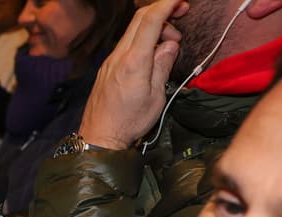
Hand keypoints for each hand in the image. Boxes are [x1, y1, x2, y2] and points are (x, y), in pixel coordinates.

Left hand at [78, 0, 188, 149]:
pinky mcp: (107, 68)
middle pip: (139, 18)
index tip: (181, 0)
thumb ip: (163, 66)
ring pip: (133, 31)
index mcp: (133, 61)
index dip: (167, 4)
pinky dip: (142, 39)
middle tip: (182, 14)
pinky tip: (152, 53)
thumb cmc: (128, 122)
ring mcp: (110, 62)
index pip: (150, 20)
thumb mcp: (156, 96)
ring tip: (170, 44)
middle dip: (163, 10)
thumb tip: (170, 45)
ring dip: (154, 27)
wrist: (99, 138)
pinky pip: (126, 44)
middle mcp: (118, 57)